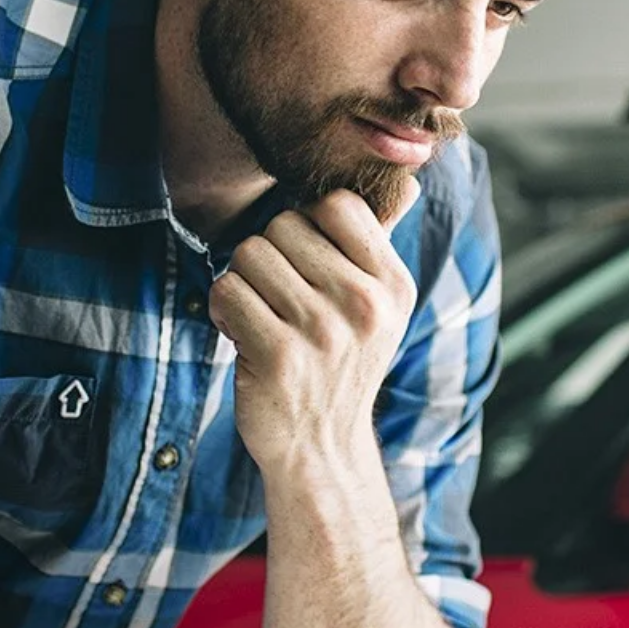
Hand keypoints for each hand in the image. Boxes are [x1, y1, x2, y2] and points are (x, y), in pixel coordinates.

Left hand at [210, 179, 422, 474]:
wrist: (320, 447)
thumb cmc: (340, 363)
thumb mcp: (379, 305)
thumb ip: (380, 240)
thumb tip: (405, 180)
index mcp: (392, 284)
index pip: (335, 204)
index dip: (307, 225)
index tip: (308, 264)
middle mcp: (365, 304)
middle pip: (282, 225)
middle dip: (268, 257)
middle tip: (280, 300)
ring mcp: (324, 331)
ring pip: (249, 254)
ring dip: (243, 283)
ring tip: (263, 317)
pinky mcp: (279, 355)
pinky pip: (227, 290)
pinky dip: (224, 309)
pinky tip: (244, 334)